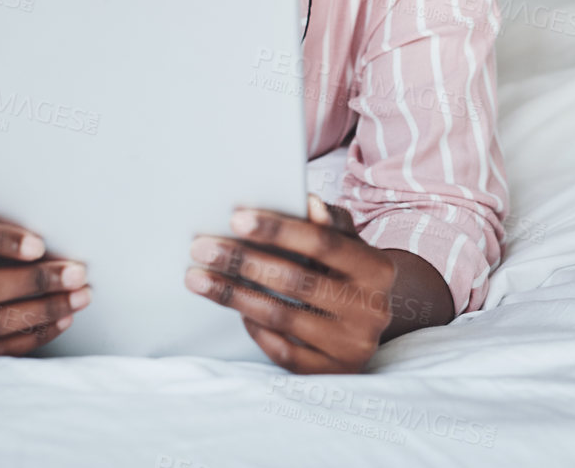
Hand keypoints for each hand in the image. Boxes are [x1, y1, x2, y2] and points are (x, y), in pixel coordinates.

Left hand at [185, 195, 397, 373]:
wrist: (371, 326)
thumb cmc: (349, 274)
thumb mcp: (349, 245)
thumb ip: (330, 223)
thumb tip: (309, 202)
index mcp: (377, 270)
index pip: (323, 243)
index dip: (279, 230)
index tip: (235, 218)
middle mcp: (370, 310)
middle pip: (296, 281)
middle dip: (243, 261)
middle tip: (201, 248)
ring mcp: (351, 346)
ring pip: (282, 317)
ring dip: (234, 295)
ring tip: (197, 278)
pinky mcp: (330, 373)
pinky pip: (283, 352)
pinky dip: (255, 329)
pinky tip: (236, 310)